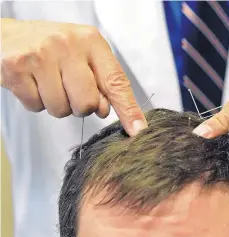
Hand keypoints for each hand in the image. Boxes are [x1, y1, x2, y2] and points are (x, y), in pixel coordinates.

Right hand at [1, 18, 146, 135]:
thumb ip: (100, 82)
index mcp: (91, 42)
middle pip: (87, 104)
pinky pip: (36, 107)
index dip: (128, 110)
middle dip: (79, 107)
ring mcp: (40, 55)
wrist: (9, 37)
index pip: (116, 82)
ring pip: (61, 110)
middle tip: (68, 89)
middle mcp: (67, 45)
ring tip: (48, 83)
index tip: (138, 130)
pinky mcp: (17, 68)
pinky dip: (35, 102)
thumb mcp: (83, 56)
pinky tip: (33, 83)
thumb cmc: (52, 50)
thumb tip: (105, 111)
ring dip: (56, 105)